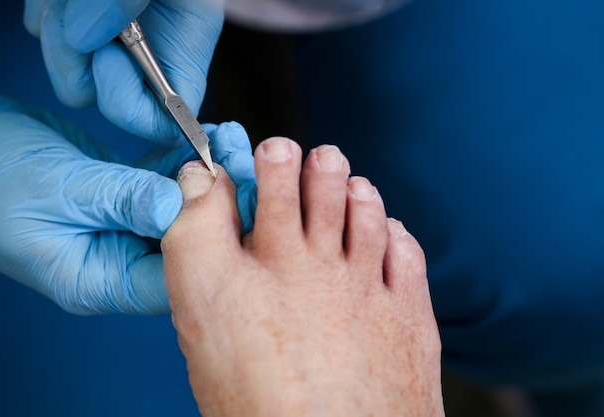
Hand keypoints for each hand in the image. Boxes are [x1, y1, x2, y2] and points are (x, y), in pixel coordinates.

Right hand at [0, 93, 255, 314]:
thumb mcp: (61, 190)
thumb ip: (122, 198)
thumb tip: (179, 204)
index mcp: (99, 281)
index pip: (173, 278)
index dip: (212, 242)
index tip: (238, 200)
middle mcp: (117, 261)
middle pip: (187, 244)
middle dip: (219, 203)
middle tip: (242, 163)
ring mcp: (123, 230)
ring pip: (181, 211)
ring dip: (207, 177)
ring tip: (230, 141)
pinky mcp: (123, 200)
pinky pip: (164, 187)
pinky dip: (183, 164)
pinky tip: (205, 139)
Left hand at [23, 0, 222, 145]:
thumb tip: (86, 37)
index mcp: (183, 43)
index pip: (168, 117)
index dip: (131, 106)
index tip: (107, 59)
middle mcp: (148, 45)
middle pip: (100, 96)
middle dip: (77, 59)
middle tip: (76, 12)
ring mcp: (109, 34)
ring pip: (66, 64)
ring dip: (56, 23)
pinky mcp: (76, 19)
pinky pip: (42, 32)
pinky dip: (44, 8)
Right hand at [163, 138, 443, 416]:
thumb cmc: (259, 406)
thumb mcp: (201, 323)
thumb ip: (195, 243)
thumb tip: (200, 186)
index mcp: (257, 272)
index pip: (260, 185)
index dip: (261, 160)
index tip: (260, 158)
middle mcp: (313, 269)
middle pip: (318, 181)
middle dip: (307, 160)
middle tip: (300, 157)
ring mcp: (366, 288)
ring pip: (365, 206)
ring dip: (353, 187)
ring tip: (345, 185)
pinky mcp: (408, 313)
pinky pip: (406, 249)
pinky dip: (392, 232)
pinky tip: (382, 236)